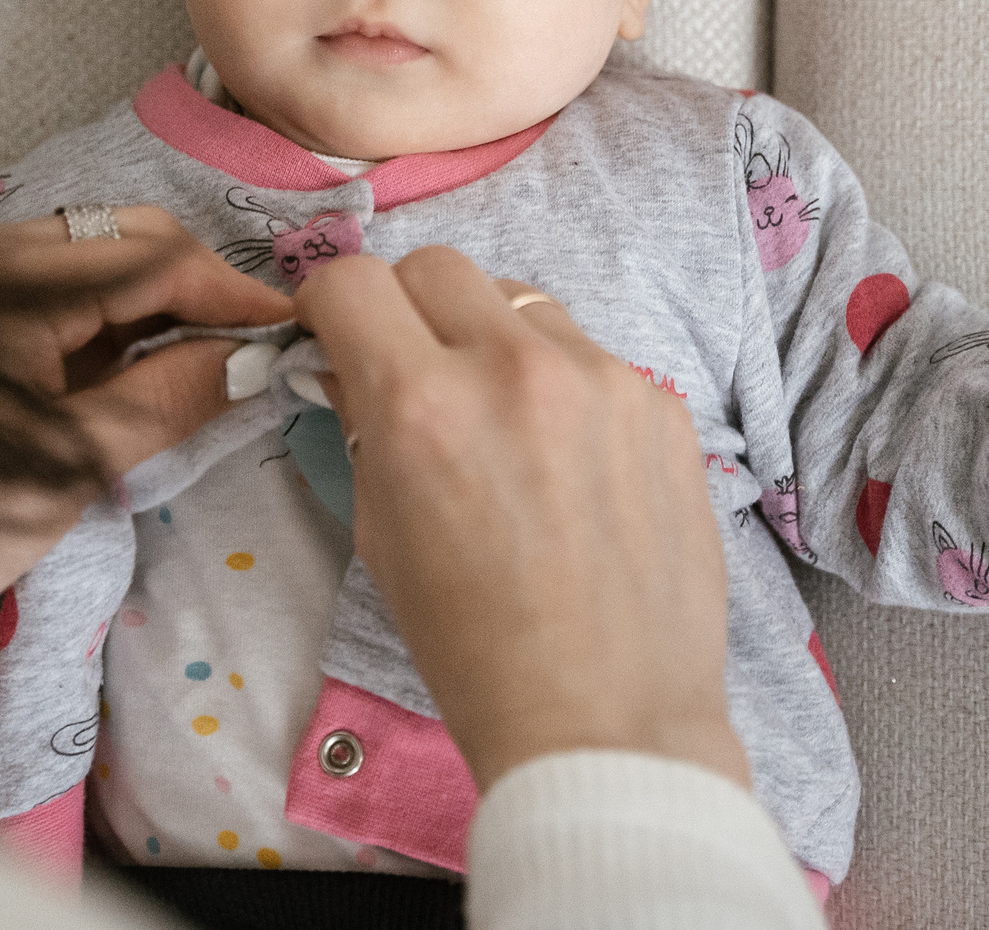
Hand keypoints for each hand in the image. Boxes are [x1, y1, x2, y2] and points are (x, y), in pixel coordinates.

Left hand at [0, 208, 291, 752]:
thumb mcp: (63, 467)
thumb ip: (163, 400)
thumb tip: (248, 356)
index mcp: (4, 279)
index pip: (151, 250)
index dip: (230, 288)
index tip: (290, 329)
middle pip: (117, 243)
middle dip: (194, 291)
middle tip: (251, 350)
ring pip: (84, 276)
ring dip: (152, 315)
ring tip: (208, 374)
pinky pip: (46, 311)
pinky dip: (102, 338)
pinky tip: (135, 386)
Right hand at [296, 247, 749, 793]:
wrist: (606, 721)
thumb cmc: (473, 648)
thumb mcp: (382, 535)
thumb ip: (364, 427)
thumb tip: (352, 365)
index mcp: (422, 405)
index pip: (351, 282)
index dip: (328, 307)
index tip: (334, 337)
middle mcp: (513, 368)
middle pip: (437, 267)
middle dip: (406, 309)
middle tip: (411, 369)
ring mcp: (601, 378)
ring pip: (521, 303)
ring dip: (490, 339)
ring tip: (500, 422)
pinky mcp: (661, 405)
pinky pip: (590, 357)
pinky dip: (561, 387)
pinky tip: (569, 464)